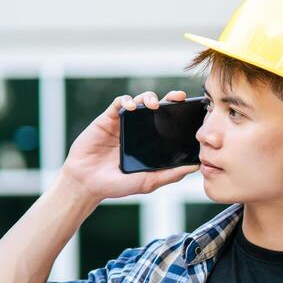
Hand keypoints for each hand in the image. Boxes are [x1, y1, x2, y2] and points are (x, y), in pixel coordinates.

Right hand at [60, 90, 198, 202]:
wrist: (87, 183)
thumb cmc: (117, 185)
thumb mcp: (148, 181)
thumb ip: (170, 174)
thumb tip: (195, 167)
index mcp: (151, 143)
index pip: (168, 125)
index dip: (180, 115)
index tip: (192, 110)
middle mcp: (139, 131)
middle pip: (157, 109)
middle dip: (169, 99)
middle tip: (178, 97)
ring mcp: (124, 124)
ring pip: (140, 101)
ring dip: (148, 98)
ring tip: (153, 104)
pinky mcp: (108, 119)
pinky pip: (119, 103)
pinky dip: (126, 101)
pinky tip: (132, 106)